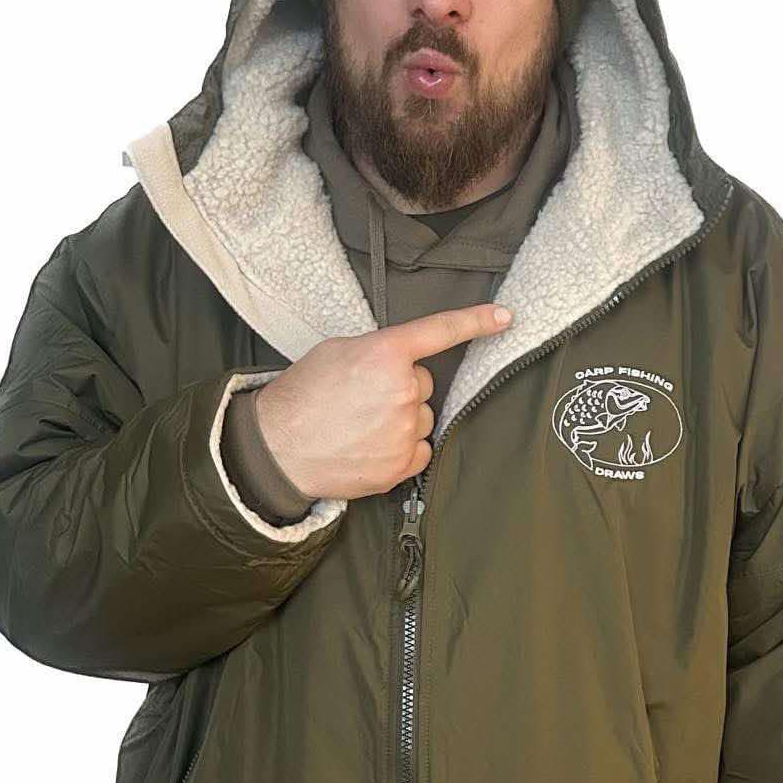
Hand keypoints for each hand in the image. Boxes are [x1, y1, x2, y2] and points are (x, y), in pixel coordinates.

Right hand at [253, 303, 513, 502]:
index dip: (476, 322)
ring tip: (361, 426)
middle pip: (424, 385)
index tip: (505, 317)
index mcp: (385, 354)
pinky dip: (402, 449)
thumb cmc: (300, 396)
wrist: (277, 449)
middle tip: (362, 398)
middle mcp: (402, 391)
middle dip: (401, 388)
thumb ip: (377, 351)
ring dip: (402, 420)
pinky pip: (420, 449)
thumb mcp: (336, 352)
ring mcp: (404, 432)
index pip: (441, 332)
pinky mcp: (401, 465)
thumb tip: (399, 362)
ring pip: (423, 418)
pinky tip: (370, 446)